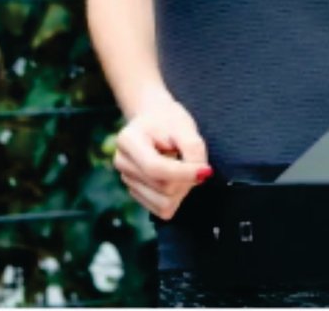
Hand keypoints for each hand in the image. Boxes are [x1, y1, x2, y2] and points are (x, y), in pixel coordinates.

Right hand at [112, 85, 211, 220]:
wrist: (154, 118)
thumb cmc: (169, 119)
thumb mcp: (184, 126)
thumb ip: (194, 149)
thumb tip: (201, 175)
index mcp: (128, 140)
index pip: (155, 168)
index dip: (183, 173)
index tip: (206, 170)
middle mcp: (122, 163)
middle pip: (162, 187)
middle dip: (186, 178)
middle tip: (194, 161)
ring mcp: (127, 180)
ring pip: (163, 203)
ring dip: (182, 190)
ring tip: (183, 168)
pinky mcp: (135, 193)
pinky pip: (162, 209)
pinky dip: (175, 198)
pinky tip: (175, 178)